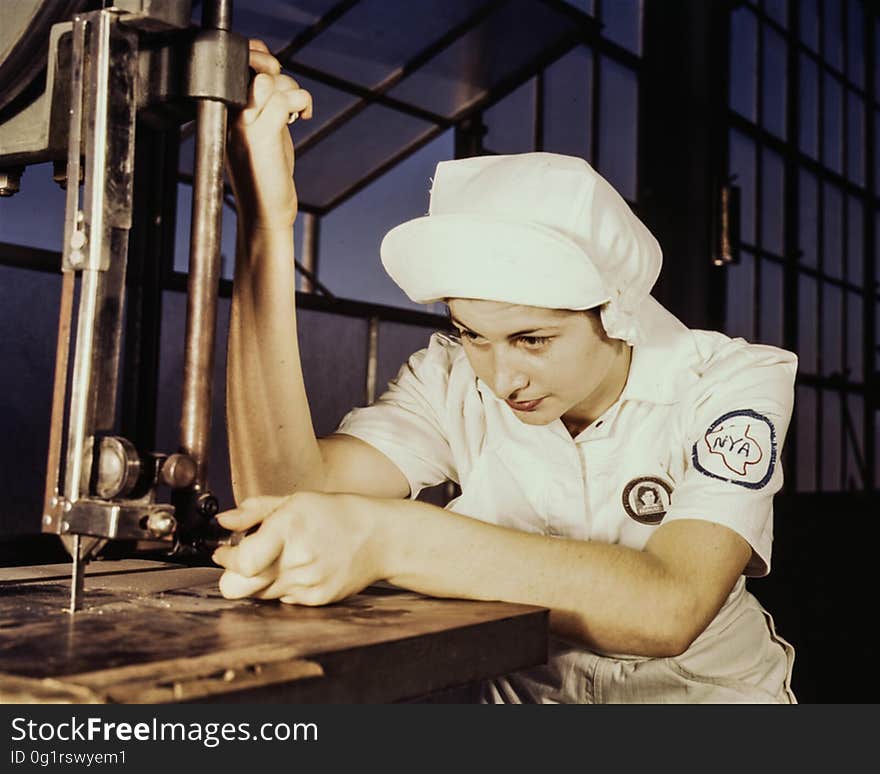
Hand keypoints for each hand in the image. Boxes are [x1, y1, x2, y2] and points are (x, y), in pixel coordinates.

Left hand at [212, 491, 384, 604]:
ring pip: (260, 594)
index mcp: (290, 527)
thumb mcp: (295, 500)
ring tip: (279, 559)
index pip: (242, 561)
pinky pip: (284, 599)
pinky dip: (284, 586)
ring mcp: (309, 582)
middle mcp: (299, 558)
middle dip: (234, 575)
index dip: (226, 558)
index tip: (224, 551)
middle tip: (244, 561)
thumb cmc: (337, 514)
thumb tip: (223, 521)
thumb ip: (254, 511)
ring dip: (260, 580)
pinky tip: (300, 568)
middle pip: (241, 586)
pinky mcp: (318, 599)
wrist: (380, 537)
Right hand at [226, 39, 313, 230]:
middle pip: (256, 67)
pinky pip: (283, 99)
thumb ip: (262, 103)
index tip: (274, 72)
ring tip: (294, 113)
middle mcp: (229, 113)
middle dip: (278, 71)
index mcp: (224, 110)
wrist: (263, 212)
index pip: (236, 61)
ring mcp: (244, 123)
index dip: (258, 55)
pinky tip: (301, 119)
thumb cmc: (264, 174)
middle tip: (289, 96)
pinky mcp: (262, 135)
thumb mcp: (259, 131)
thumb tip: (273, 74)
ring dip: (293, 91)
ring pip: (273, 81)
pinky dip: (301, 103)